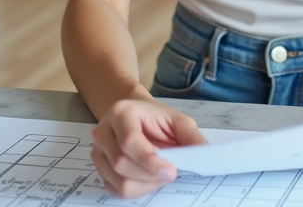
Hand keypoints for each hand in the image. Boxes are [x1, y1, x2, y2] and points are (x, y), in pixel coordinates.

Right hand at [90, 97, 208, 198]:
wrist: (137, 117)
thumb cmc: (156, 118)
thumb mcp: (177, 120)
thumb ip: (190, 136)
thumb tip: (204, 153)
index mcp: (121, 112)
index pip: (129, 140)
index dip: (150, 160)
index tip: (171, 170)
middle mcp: (103, 132)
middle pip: (121, 163)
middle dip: (150, 175)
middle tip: (170, 172)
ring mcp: (99, 152)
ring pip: (119, 181)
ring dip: (145, 184)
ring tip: (160, 175)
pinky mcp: (100, 169)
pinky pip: (116, 190)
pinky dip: (137, 190)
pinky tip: (148, 179)